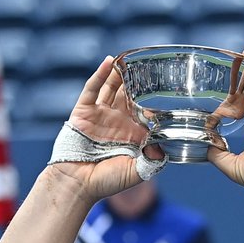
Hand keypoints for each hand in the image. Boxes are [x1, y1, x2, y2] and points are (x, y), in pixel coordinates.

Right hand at [53, 57, 163, 200]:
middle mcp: (116, 122)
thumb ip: (152, 161)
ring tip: (129, 58)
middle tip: (148, 65)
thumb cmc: (106, 182)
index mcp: (130, 135)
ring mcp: (100, 115)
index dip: (152, 100)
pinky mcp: (84, 112)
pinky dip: (100, 75)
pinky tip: (109, 61)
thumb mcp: (136, 173)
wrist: (77, 184)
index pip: (144, 112)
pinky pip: (92, 89)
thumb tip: (161, 147)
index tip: (166, 86)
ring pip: (112, 88)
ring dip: (120, 73)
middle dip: (137, 81)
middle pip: (128, 94)